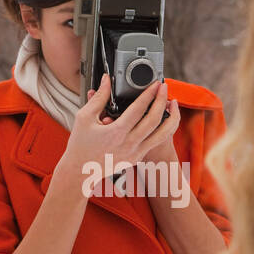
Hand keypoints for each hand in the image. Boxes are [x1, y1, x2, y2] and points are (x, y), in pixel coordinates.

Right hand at [58, 74, 178, 196]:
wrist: (80, 172)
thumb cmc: (80, 145)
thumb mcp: (84, 117)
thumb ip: (99, 97)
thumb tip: (106, 80)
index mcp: (116, 133)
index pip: (139, 109)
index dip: (149, 93)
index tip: (155, 84)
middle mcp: (129, 144)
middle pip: (155, 120)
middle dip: (162, 100)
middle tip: (164, 88)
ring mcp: (135, 153)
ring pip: (163, 134)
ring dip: (172, 117)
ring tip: (173, 103)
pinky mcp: (137, 158)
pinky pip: (156, 142)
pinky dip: (164, 128)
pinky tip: (163, 117)